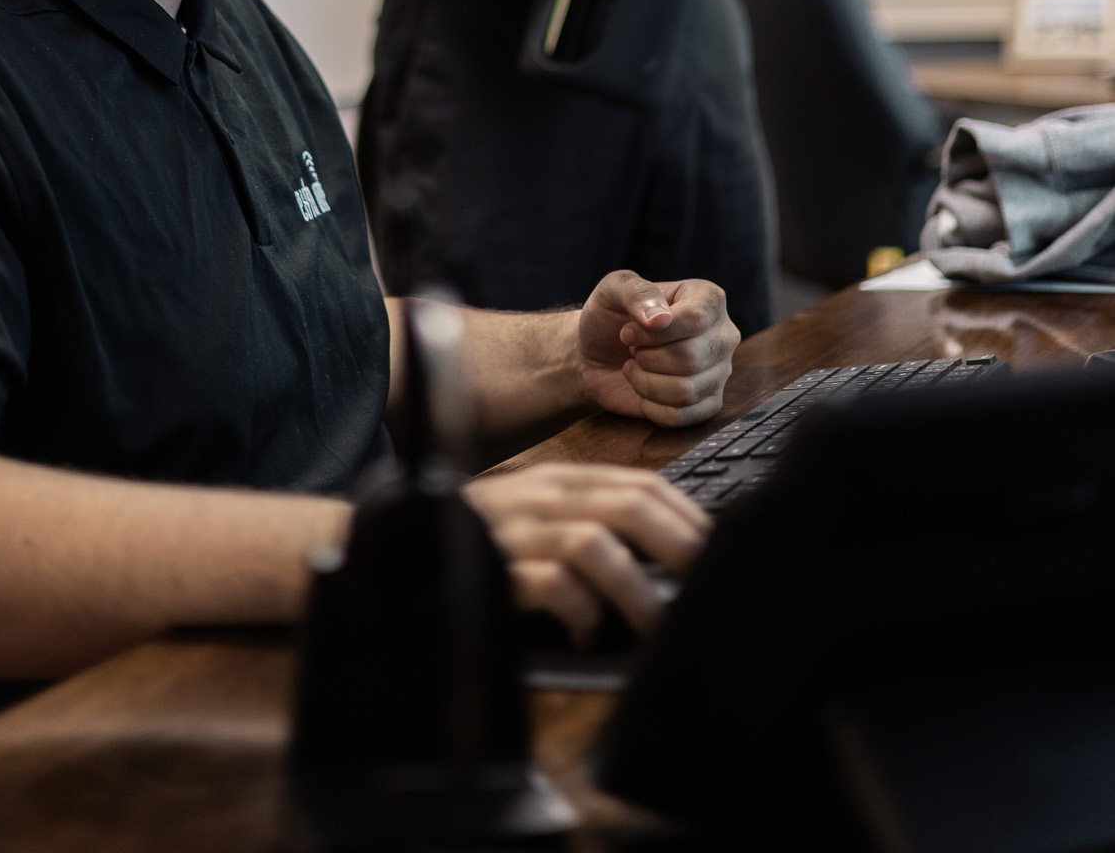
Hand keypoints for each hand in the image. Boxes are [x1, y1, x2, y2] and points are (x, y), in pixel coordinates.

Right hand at [463, 462, 708, 640]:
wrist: (396, 546)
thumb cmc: (482, 544)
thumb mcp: (539, 521)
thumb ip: (589, 524)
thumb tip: (667, 560)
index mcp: (560, 482)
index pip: (641, 484)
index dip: (688, 517)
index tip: (719, 553)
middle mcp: (541, 496)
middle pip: (629, 504)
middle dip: (679, 546)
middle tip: (706, 587)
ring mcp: (515, 530)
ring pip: (593, 543)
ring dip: (635, 589)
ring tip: (654, 627)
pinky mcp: (490, 569)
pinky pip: (548, 583)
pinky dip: (578, 611)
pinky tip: (585, 634)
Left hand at [577, 271, 738, 427]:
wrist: (598, 355)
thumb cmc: (610, 317)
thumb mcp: (612, 288)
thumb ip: (635, 292)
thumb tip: (661, 319)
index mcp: (707, 298)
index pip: (695, 318)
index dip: (654, 331)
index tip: (627, 331)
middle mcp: (722, 334)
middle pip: (692, 357)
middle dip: (647, 357)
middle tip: (632, 349)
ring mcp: (720, 371)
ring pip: (687, 391)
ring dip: (646, 382)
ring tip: (635, 367)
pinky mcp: (708, 402)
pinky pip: (683, 416)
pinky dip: (652, 407)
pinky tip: (642, 391)